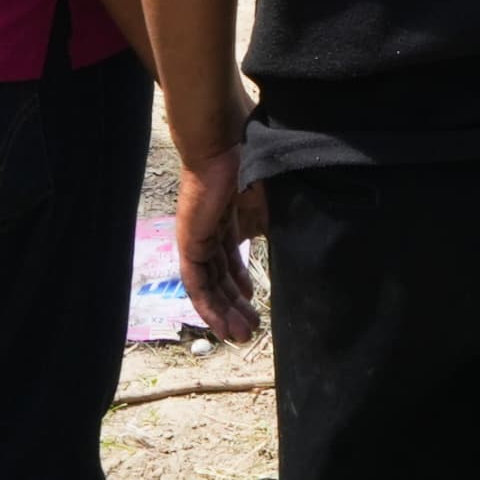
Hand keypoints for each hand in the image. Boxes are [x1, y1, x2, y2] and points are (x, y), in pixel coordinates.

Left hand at [177, 143, 267, 341]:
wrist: (224, 144)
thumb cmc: (250, 164)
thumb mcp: (269, 203)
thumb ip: (273, 228)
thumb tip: (289, 254)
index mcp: (229, 217)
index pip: (230, 259)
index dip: (241, 284)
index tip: (256, 301)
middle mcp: (212, 231)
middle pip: (221, 276)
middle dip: (236, 305)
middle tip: (252, 329)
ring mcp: (198, 238)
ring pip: (209, 285)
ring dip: (224, 312)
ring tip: (241, 335)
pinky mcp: (189, 242)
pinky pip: (196, 283)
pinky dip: (208, 306)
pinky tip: (220, 325)